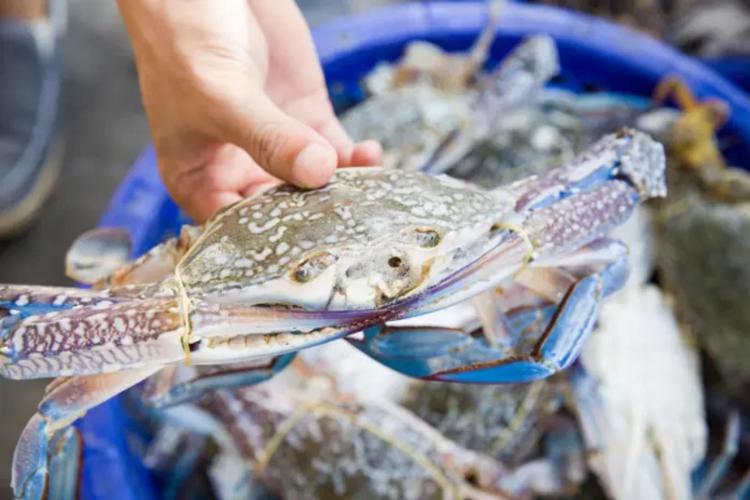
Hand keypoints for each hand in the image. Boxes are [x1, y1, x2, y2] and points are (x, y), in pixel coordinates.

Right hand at [117, 0, 381, 221]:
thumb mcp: (221, 95)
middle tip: (351, 227)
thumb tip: (318, 172)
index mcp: (198, 179)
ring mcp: (276, 146)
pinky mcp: (307, 121)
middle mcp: (238, 171)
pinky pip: (338, 153)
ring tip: (368, 193)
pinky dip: (357, 159)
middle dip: (316, 221)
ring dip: (344, 191)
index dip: (269, 244)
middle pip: (283, 215)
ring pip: (316, 186)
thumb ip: (267, 138)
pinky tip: (371, 155)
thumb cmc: (187, 39)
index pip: (235, 232)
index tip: (310, 248)